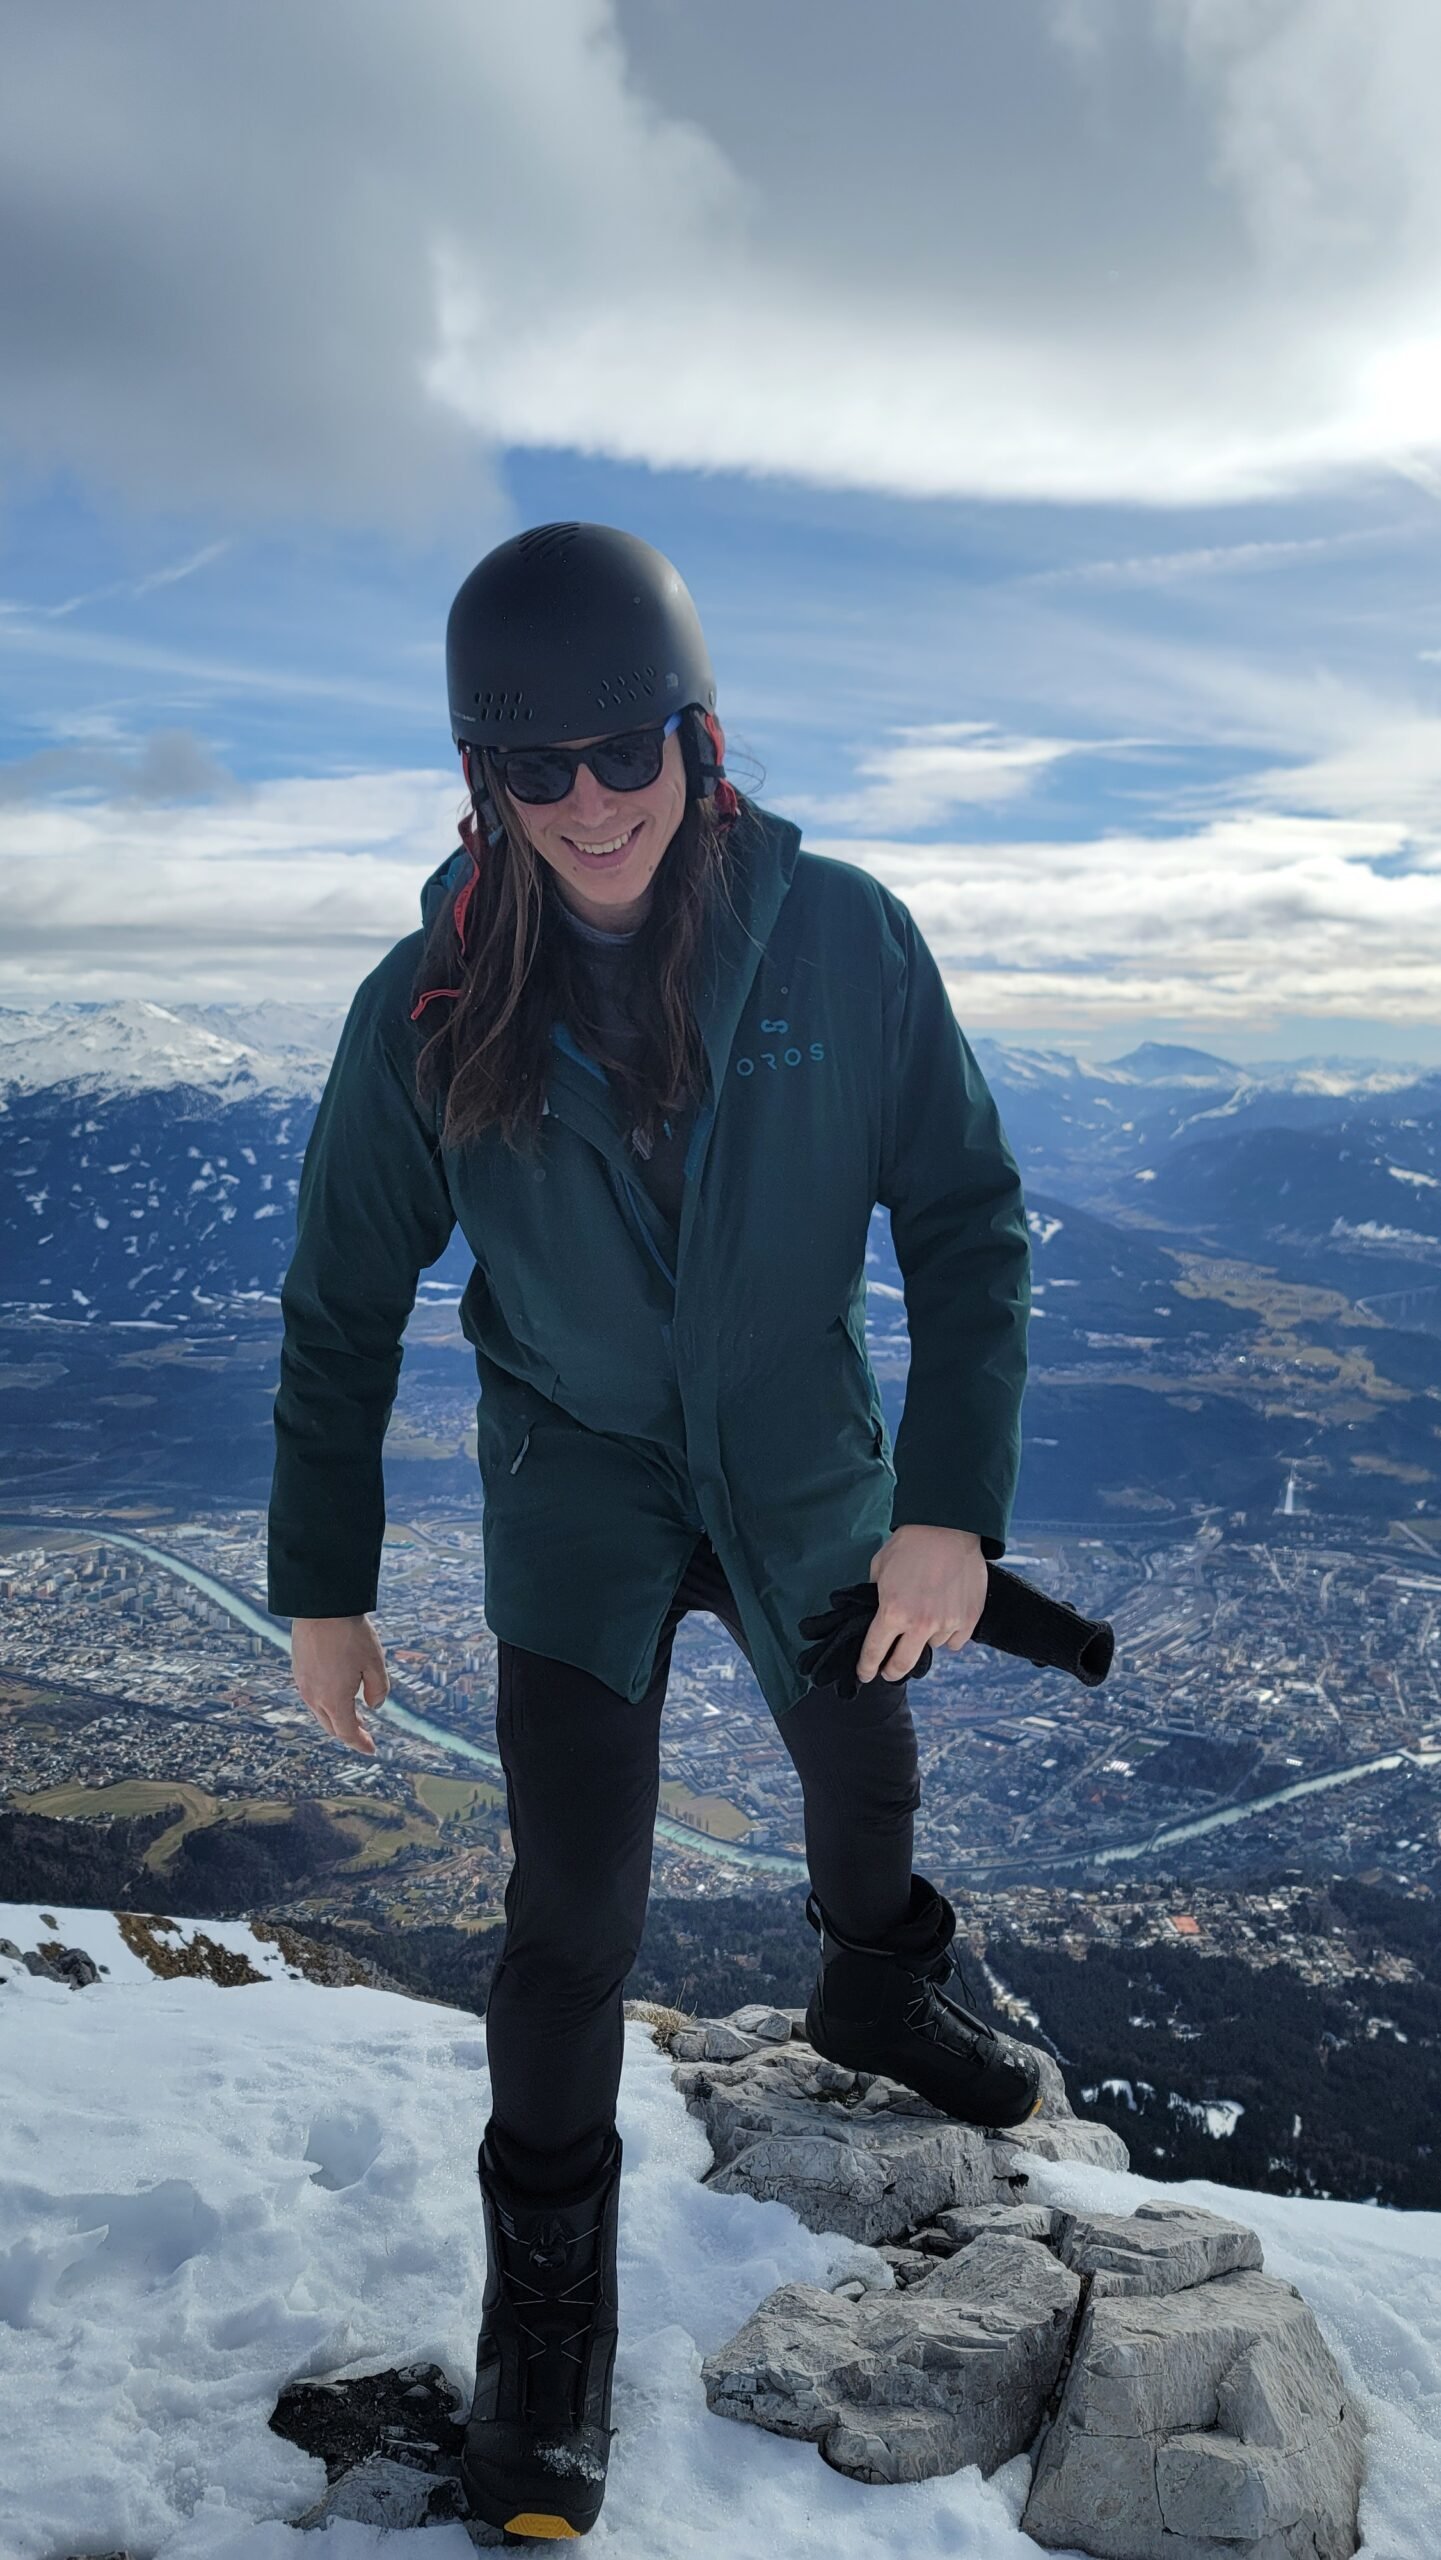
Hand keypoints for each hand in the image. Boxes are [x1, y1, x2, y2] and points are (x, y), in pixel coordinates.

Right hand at [290, 1614, 386, 1754]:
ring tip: (354, 1714)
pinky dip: (326, 1702)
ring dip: (337, 1717)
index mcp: (334, 1700)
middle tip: (364, 1733)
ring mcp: (303, 1683)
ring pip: (320, 1712)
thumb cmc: (351, 1634)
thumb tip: (373, 1706)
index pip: (348, 1733)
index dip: (360, 1744)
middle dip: (349, 1733)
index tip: (372, 1749)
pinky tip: (337, 1692)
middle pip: (332, 1726)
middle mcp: (314, 1696)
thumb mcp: (375, 1663)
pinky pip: (312, 1696)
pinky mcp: (298, 1669)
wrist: (321, 1606)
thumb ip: (378, 1690)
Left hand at [856, 1524, 986, 1684]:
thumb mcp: (879, 1568)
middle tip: (888, 1671)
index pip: (874, 1651)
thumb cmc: (910, 1544)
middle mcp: (920, 1623)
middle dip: (890, 1671)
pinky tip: (945, 1617)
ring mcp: (947, 1623)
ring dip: (924, 1639)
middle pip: (902, 1664)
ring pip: (931, 1647)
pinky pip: (954, 1642)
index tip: (865, 1674)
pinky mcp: (968, 1619)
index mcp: (893, 1612)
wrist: (948, 1527)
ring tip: (926, 1616)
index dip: (866, 1667)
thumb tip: (875, 1614)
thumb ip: (875, 1596)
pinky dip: (948, 1634)